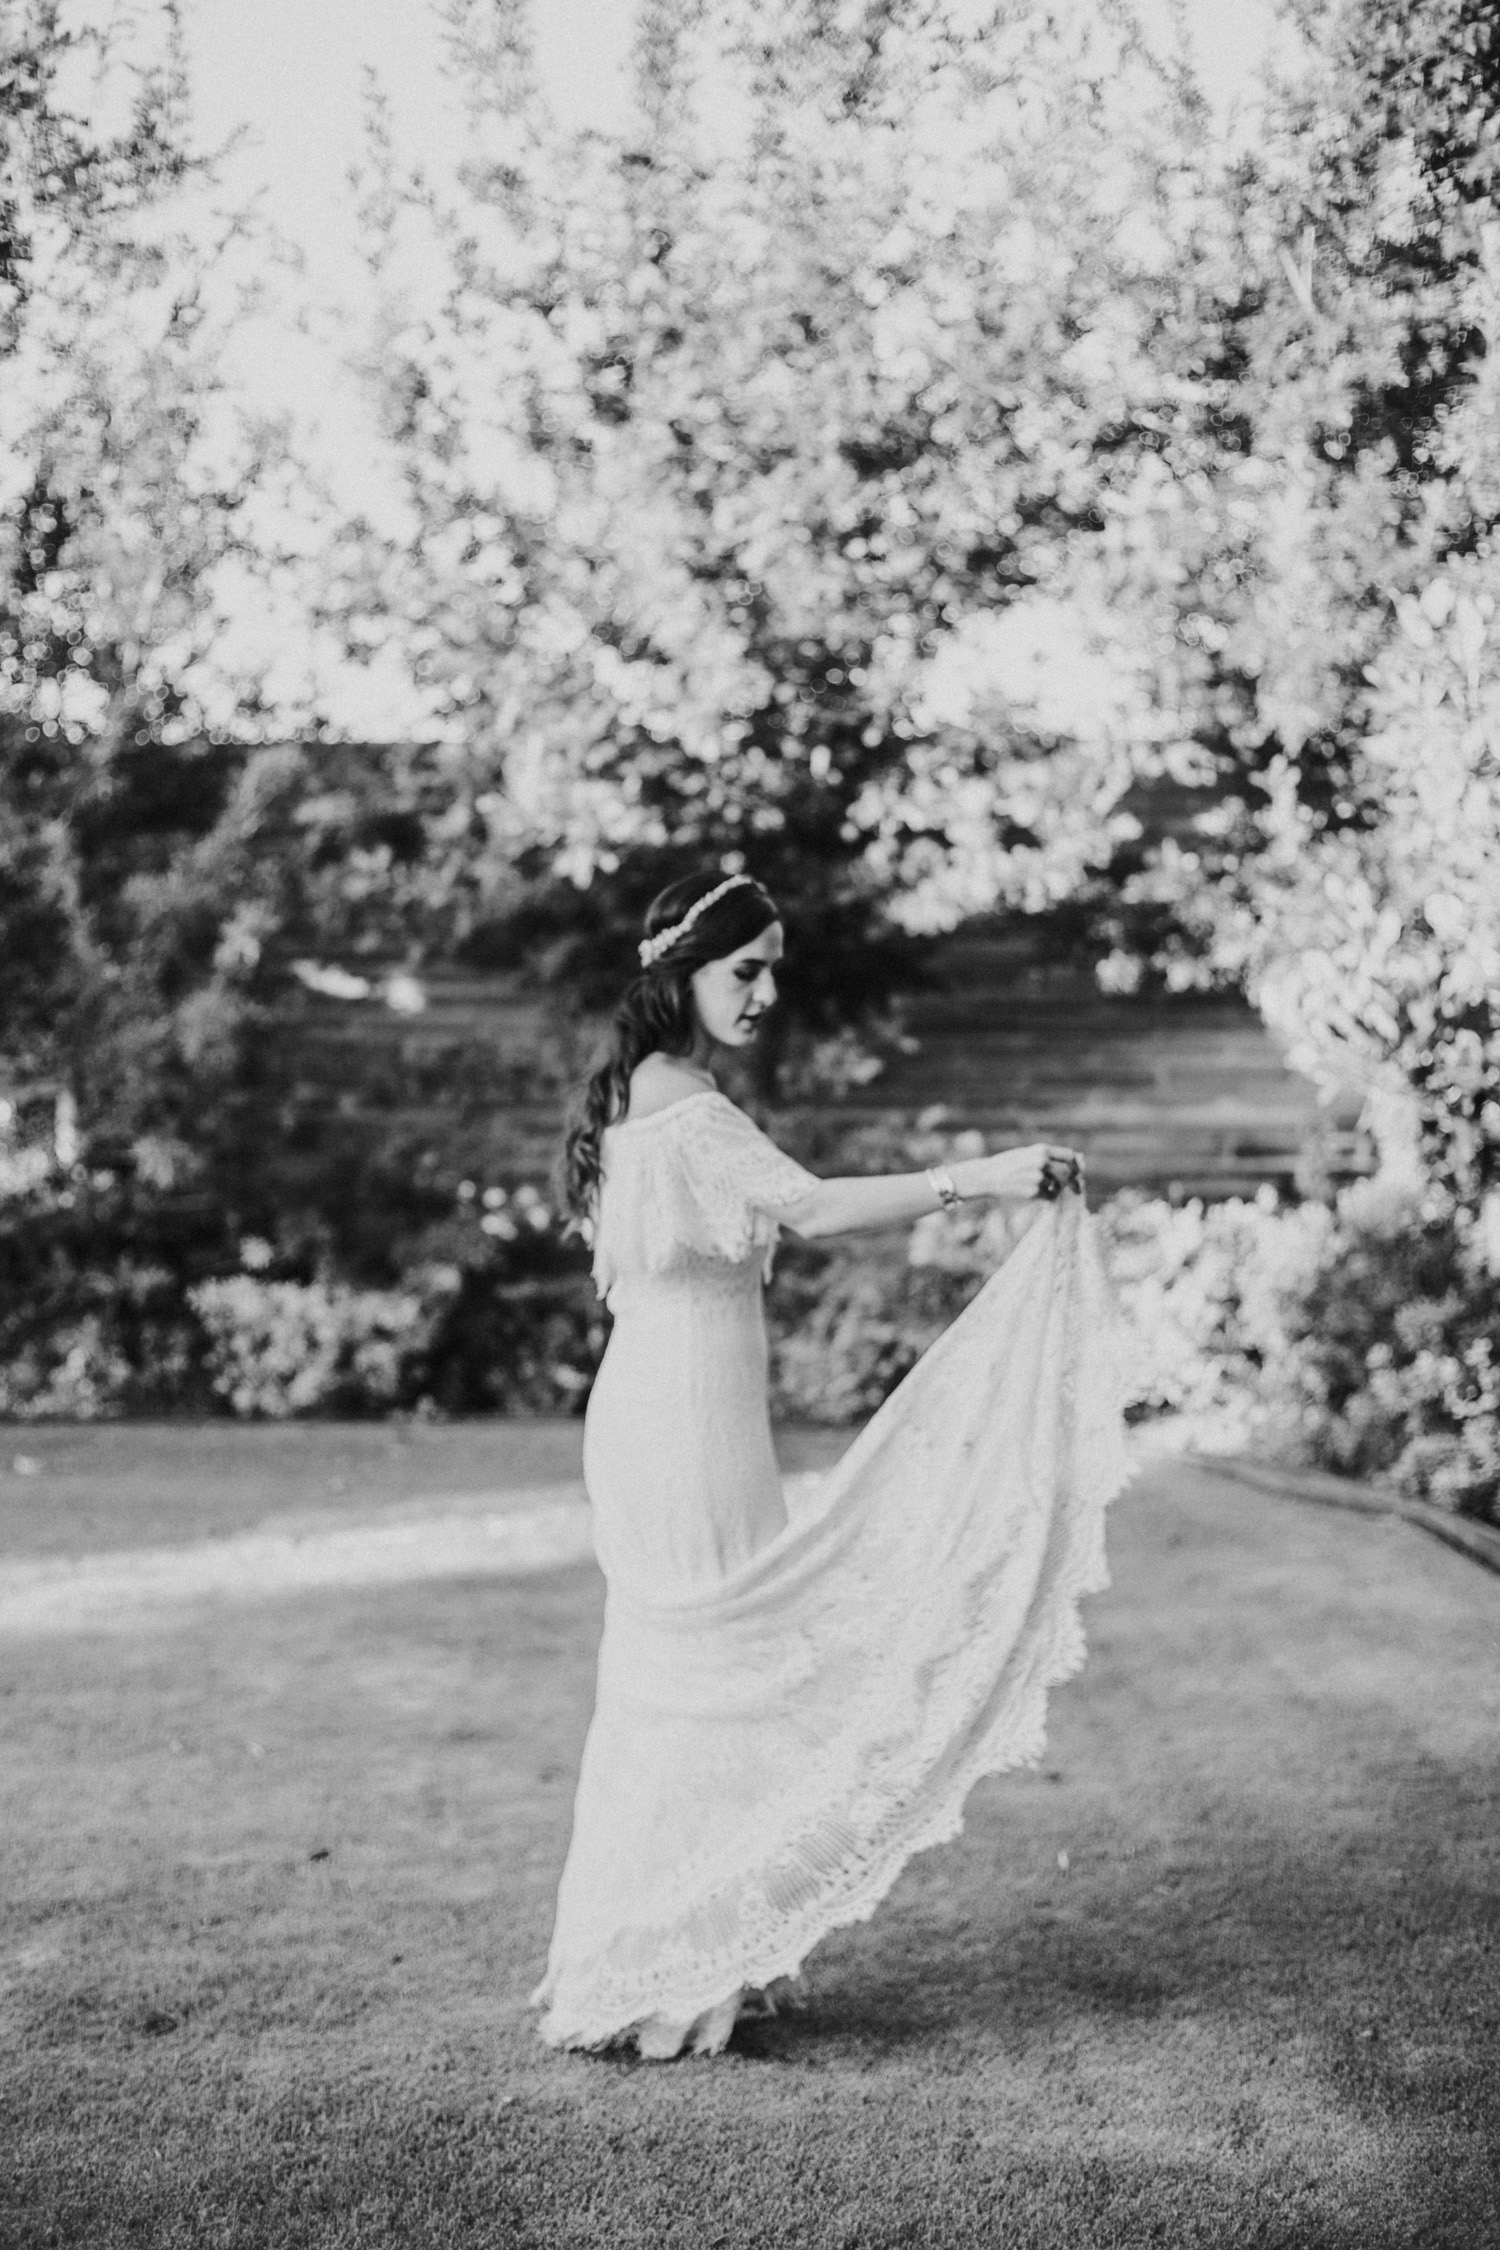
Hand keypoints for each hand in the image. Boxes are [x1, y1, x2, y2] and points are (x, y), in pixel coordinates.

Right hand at [953, 1143, 1083, 1203]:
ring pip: (1058, 1186)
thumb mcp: (1029, 1154)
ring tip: (1040, 1187)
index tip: (1078, 1172)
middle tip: (1078, 1190)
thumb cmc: (1009, 1164)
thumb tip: (1079, 1159)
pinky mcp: (1033, 1192)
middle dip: (1075, 1182)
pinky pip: (1049, 1197)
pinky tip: (1036, 1194)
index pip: (1069, 1156)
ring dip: (1055, 1190)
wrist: (988, 1176)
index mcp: (1041, 1150)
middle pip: (1069, 1173)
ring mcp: (1038, 1177)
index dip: (1076, 1165)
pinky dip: (1047, 1197)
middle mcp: (1041, 1162)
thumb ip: (1051, 1156)